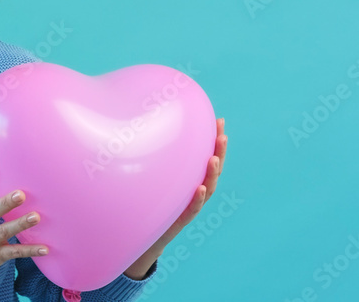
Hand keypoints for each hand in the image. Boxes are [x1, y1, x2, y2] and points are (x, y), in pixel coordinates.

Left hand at [124, 117, 228, 278]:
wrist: (146, 237)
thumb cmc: (150, 205)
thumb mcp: (153, 179)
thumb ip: (152, 160)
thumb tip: (136, 128)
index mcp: (191, 180)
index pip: (207, 157)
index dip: (215, 141)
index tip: (219, 121)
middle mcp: (195, 191)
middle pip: (212, 170)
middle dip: (219, 153)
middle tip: (222, 135)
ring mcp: (190, 205)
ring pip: (208, 188)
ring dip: (212, 173)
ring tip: (214, 158)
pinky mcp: (180, 219)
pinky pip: (191, 209)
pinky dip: (198, 198)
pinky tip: (200, 188)